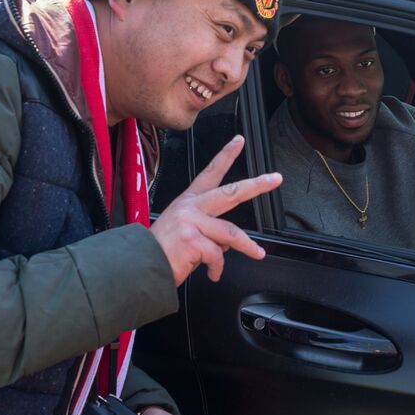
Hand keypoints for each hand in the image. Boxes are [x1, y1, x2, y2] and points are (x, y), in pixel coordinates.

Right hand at [149, 135, 281, 283]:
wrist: (139, 267)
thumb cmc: (160, 251)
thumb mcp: (183, 231)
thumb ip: (207, 230)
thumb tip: (227, 243)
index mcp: (188, 202)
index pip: (210, 173)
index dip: (225, 155)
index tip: (238, 141)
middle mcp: (190, 208)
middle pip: (230, 192)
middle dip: (256, 185)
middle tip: (275, 179)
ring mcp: (191, 222)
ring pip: (231, 233)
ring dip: (248, 246)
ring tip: (257, 253)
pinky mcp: (193, 240)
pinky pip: (218, 256)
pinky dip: (217, 268)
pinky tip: (212, 273)